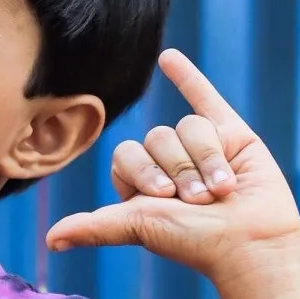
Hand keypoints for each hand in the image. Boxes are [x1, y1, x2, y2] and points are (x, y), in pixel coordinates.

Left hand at [46, 49, 299, 285]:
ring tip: (221, 189)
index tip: (164, 198)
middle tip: (196, 200)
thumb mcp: (136, 227)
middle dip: (178, 168)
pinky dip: (188, 77)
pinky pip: (205, 98)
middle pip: (157, 136)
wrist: (248, 241)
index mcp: (140, 185)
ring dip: (205, 159)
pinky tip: (167, 57)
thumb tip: (51, 241)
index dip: (142, 171)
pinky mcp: (233, 135)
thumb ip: (93, 227)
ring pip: (189, 126)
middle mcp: (166, 164)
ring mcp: (199, 147)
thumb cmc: (192, 240)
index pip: (125, 153)